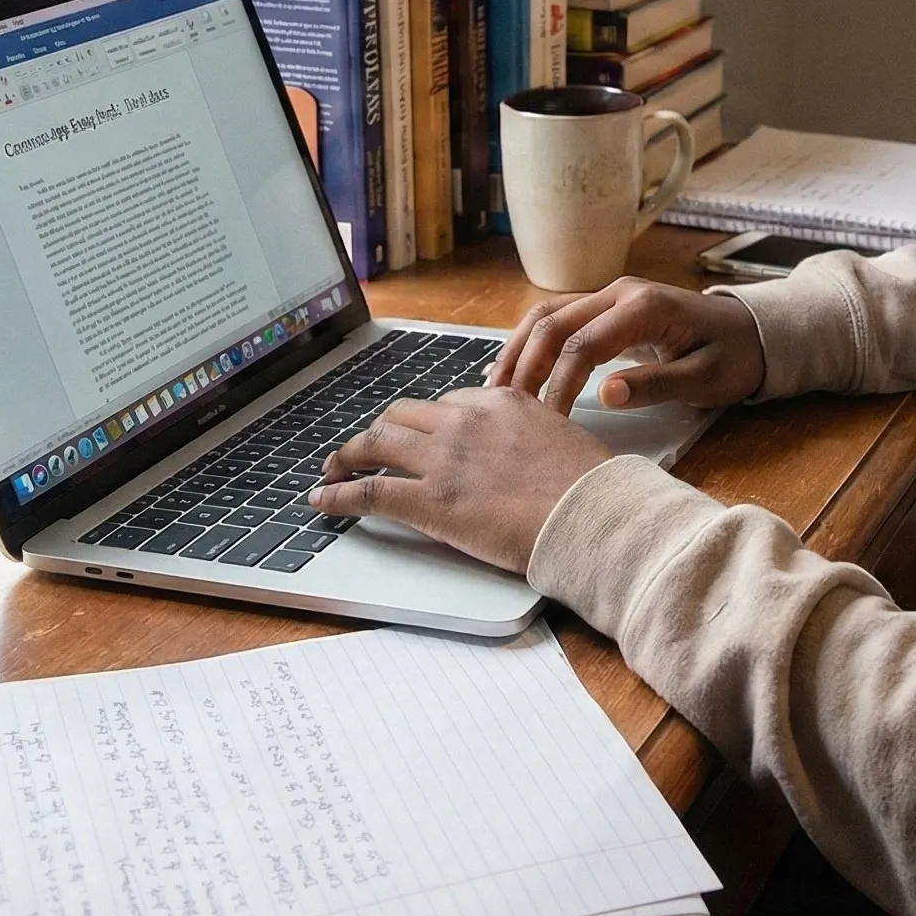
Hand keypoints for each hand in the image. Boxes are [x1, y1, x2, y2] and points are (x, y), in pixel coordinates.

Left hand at [306, 387, 612, 571]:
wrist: (591, 513)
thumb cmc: (589, 484)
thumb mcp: (560, 436)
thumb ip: (528, 432)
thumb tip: (520, 449)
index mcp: (499, 402)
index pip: (445, 404)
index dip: (424, 424)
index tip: (416, 437)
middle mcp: (463, 422)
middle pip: (400, 416)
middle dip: (377, 432)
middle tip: (363, 449)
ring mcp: (443, 460)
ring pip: (375, 443)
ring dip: (347, 455)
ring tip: (332, 469)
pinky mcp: (430, 501)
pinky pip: (369, 491)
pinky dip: (339, 495)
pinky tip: (324, 501)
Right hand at [490, 276, 765, 413]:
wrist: (754, 332)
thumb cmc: (734, 357)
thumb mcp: (705, 379)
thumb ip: (655, 385)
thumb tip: (605, 396)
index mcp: (642, 307)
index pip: (582, 345)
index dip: (559, 385)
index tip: (550, 424)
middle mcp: (618, 293)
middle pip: (552, 322)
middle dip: (524, 364)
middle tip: (503, 408)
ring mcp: (610, 296)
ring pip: (547, 315)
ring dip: (519, 350)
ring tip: (495, 390)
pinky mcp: (606, 308)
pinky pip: (558, 319)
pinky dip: (532, 343)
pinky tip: (515, 371)